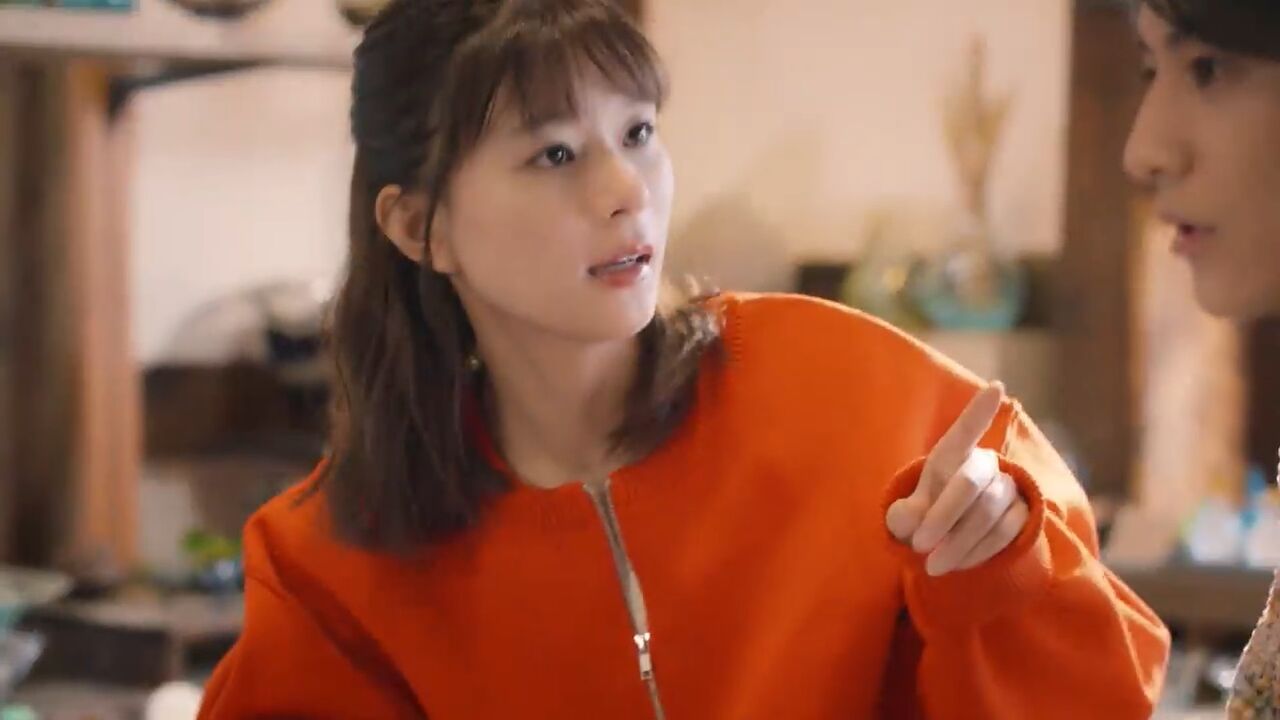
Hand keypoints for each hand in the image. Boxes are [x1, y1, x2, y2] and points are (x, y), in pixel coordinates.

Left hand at [885, 382, 1028, 575]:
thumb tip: (914, 520)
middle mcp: (983, 464)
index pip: (964, 431)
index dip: (980, 410)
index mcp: (950, 455)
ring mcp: (1007, 487)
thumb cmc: (921, 518)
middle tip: (919, 546)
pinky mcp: (1022, 513)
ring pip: (989, 512)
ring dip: (959, 542)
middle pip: (969, 483)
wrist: (948, 541)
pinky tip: (958, 563)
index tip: (997, 387)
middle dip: (943, 517)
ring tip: (933, 566)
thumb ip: (903, 515)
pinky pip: (1005, 531)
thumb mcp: (904, 516)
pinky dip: (979, 551)